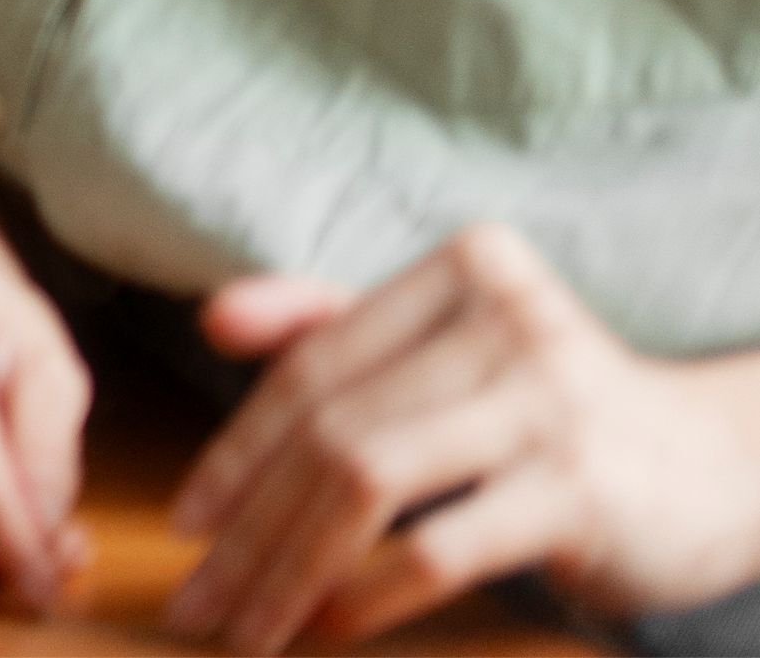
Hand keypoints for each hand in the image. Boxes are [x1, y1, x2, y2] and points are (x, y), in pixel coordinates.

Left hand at [165, 229, 759, 649]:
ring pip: (367, 482)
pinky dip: (367, 592)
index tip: (186, 522)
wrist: (722, 466)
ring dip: (289, 567)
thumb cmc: (554, 410)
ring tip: (246, 627)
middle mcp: (502, 320)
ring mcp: (545, 401)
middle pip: (332, 430)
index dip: (237, 451)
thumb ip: (334, 325)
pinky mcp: (578, 486)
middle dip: (250, 528)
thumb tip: (212, 320)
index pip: (314, 368)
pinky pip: (438, 544)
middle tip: (198, 601)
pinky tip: (327, 626)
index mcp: (460, 270)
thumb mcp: (452, 347)